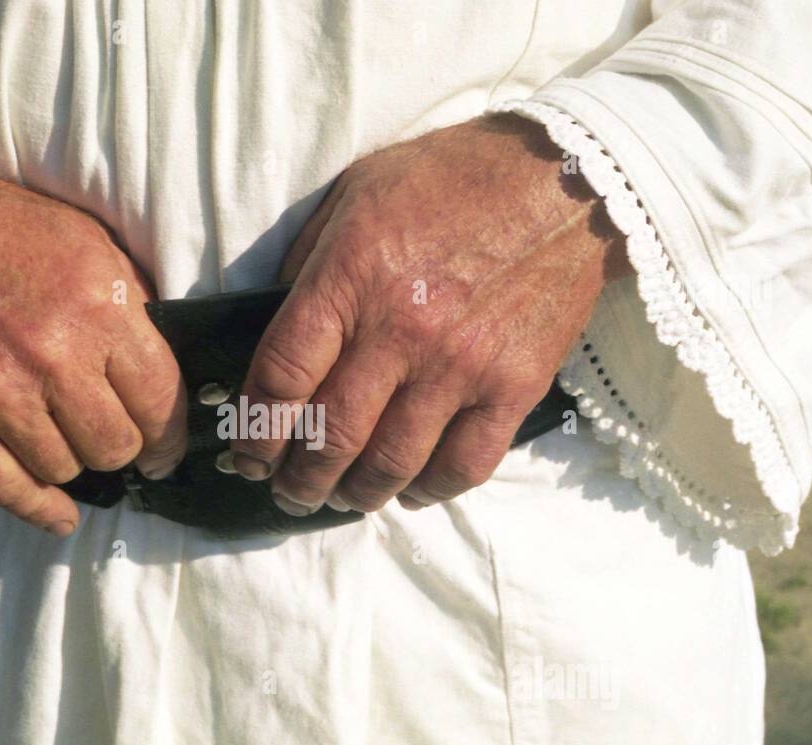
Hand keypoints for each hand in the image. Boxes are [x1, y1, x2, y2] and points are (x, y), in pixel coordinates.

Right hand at [0, 147, 185, 534]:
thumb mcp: (88, 242)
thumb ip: (132, 304)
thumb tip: (164, 366)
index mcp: (97, 307)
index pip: (160, 400)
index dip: (171, 432)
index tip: (167, 442)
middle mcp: (51, 355)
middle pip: (115, 446)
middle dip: (124, 446)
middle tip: (116, 435)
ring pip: (66, 470)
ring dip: (74, 460)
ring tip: (69, 437)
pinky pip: (6, 487)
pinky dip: (39, 509)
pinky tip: (61, 514)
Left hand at [230, 114, 628, 513]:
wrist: (564, 182)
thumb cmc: (451, 180)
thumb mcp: (355, 196)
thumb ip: (309, 264)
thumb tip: (275, 327)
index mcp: (351, 279)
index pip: (284, 377)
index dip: (256, 431)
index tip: (247, 455)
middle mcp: (402, 331)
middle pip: (332, 436)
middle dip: (298, 479)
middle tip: (288, 491)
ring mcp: (461, 366)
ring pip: (391, 463)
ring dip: (355, 495)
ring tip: (341, 497)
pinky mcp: (513, 388)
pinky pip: (463, 466)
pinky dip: (429, 492)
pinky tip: (409, 492)